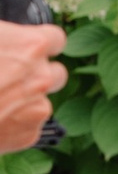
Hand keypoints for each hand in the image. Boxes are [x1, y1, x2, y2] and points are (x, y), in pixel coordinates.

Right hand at [0, 20, 66, 154]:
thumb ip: (5, 39)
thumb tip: (6, 44)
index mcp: (32, 46)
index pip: (56, 39)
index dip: (42, 45)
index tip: (33, 50)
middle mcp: (42, 77)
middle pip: (55, 73)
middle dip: (38, 76)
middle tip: (11, 80)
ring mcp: (38, 108)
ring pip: (41, 102)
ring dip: (25, 102)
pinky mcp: (30, 134)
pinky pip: (29, 126)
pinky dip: (14, 125)